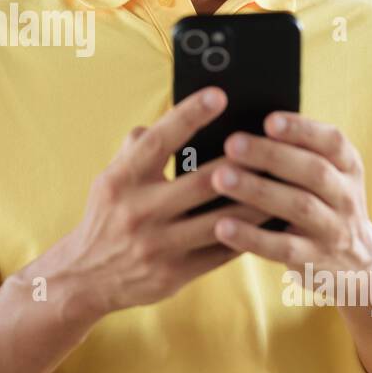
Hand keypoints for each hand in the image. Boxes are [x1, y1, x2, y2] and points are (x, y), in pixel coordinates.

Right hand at [51, 88, 272, 317]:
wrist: (84, 278)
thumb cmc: (106, 217)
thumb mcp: (110, 179)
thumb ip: (137, 148)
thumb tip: (166, 117)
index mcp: (122, 180)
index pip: (159, 140)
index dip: (189, 115)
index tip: (219, 94)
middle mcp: (139, 211)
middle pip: (203, 182)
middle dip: (243, 164)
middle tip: (275, 144)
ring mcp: (158, 245)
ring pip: (222, 220)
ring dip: (258, 202)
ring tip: (286, 183)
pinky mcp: (174, 274)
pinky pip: (222, 252)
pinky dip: (251, 236)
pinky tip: (273, 222)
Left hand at [207, 112, 371, 277]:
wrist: (356, 264)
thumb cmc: (322, 203)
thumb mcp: (327, 176)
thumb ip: (296, 152)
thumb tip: (243, 126)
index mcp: (348, 166)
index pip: (332, 141)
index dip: (302, 130)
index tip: (269, 120)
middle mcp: (346, 196)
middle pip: (313, 171)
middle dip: (271, 155)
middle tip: (231, 143)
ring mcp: (334, 230)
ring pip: (298, 206)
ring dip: (257, 190)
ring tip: (219, 178)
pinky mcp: (315, 260)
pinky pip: (282, 248)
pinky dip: (251, 237)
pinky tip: (222, 227)